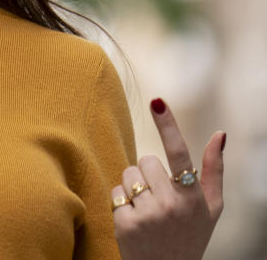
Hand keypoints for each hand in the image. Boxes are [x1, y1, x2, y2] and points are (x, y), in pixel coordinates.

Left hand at [111, 98, 224, 259]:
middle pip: (145, 161)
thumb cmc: (190, 234)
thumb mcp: (210, 208)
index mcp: (193, 198)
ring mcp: (146, 215)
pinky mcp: (125, 223)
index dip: (168, 126)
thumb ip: (213, 170)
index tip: (157, 101)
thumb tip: (220, 134)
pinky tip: (135, 221)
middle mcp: (170, 205)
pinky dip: (121, 203)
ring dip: (134, 187)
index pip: (179, 154)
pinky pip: (115, 192)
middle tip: (158, 198)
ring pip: (127, 175)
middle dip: (149, 174)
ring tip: (146, 210)